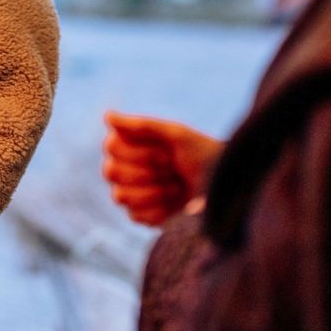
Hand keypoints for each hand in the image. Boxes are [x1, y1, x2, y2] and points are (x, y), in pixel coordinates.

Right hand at [102, 111, 223, 226]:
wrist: (224, 187)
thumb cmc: (202, 155)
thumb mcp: (176, 135)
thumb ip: (141, 125)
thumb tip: (107, 115)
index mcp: (133, 144)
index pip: (111, 147)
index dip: (139, 153)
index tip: (167, 153)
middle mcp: (127, 167)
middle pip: (111, 171)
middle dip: (147, 172)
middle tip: (173, 169)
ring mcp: (133, 192)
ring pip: (120, 195)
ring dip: (154, 191)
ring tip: (176, 186)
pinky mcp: (142, 215)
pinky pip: (134, 215)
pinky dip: (159, 210)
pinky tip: (175, 204)